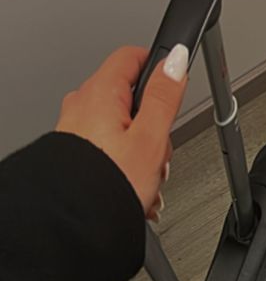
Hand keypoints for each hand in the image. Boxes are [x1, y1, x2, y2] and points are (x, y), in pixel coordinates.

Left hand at [55, 43, 188, 218]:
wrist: (78, 224)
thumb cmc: (107, 185)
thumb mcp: (150, 139)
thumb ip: (163, 96)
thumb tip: (175, 60)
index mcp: (101, 93)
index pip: (133, 56)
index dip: (159, 69)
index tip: (174, 86)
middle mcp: (82, 105)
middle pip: (131, 99)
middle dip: (153, 126)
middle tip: (158, 152)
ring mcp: (76, 129)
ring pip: (122, 129)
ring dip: (141, 153)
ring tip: (145, 179)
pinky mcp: (75, 154)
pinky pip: (109, 151)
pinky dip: (124, 166)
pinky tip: (132, 187)